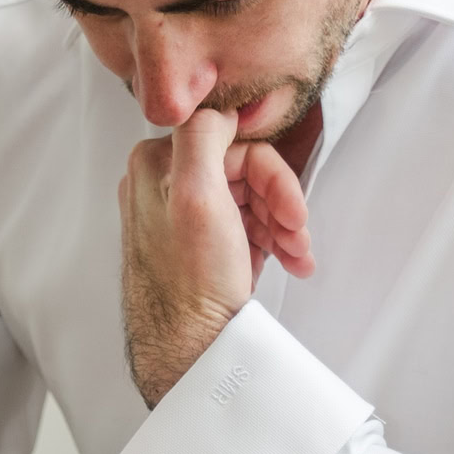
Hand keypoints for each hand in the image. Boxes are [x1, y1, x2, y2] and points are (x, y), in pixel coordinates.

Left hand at [120, 107, 313, 407]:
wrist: (190, 350)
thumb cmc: (191, 285)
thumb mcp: (196, 196)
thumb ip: (202, 136)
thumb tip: (218, 103)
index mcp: (156, 165)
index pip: (232, 142)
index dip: (271, 174)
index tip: (292, 209)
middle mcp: (163, 187)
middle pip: (245, 172)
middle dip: (280, 204)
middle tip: (297, 236)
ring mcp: (182, 218)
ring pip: (251, 200)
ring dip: (282, 226)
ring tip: (296, 256)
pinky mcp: (200, 246)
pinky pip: (246, 227)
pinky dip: (273, 241)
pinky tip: (286, 262)